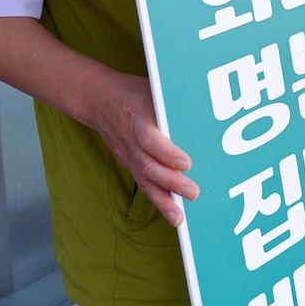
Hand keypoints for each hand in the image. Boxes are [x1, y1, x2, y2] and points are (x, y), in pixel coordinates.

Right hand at [91, 72, 197, 225]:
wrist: (98, 99)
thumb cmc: (134, 91)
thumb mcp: (153, 88)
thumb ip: (173, 101)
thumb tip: (206, 109)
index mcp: (136, 116)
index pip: (149, 138)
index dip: (166, 152)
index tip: (186, 163)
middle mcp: (130, 140)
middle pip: (149, 165)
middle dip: (171, 182)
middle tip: (194, 192)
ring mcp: (127, 154)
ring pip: (145, 180)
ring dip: (163, 200)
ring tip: (180, 217)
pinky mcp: (129, 163)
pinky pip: (143, 183)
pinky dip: (158, 200)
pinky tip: (172, 214)